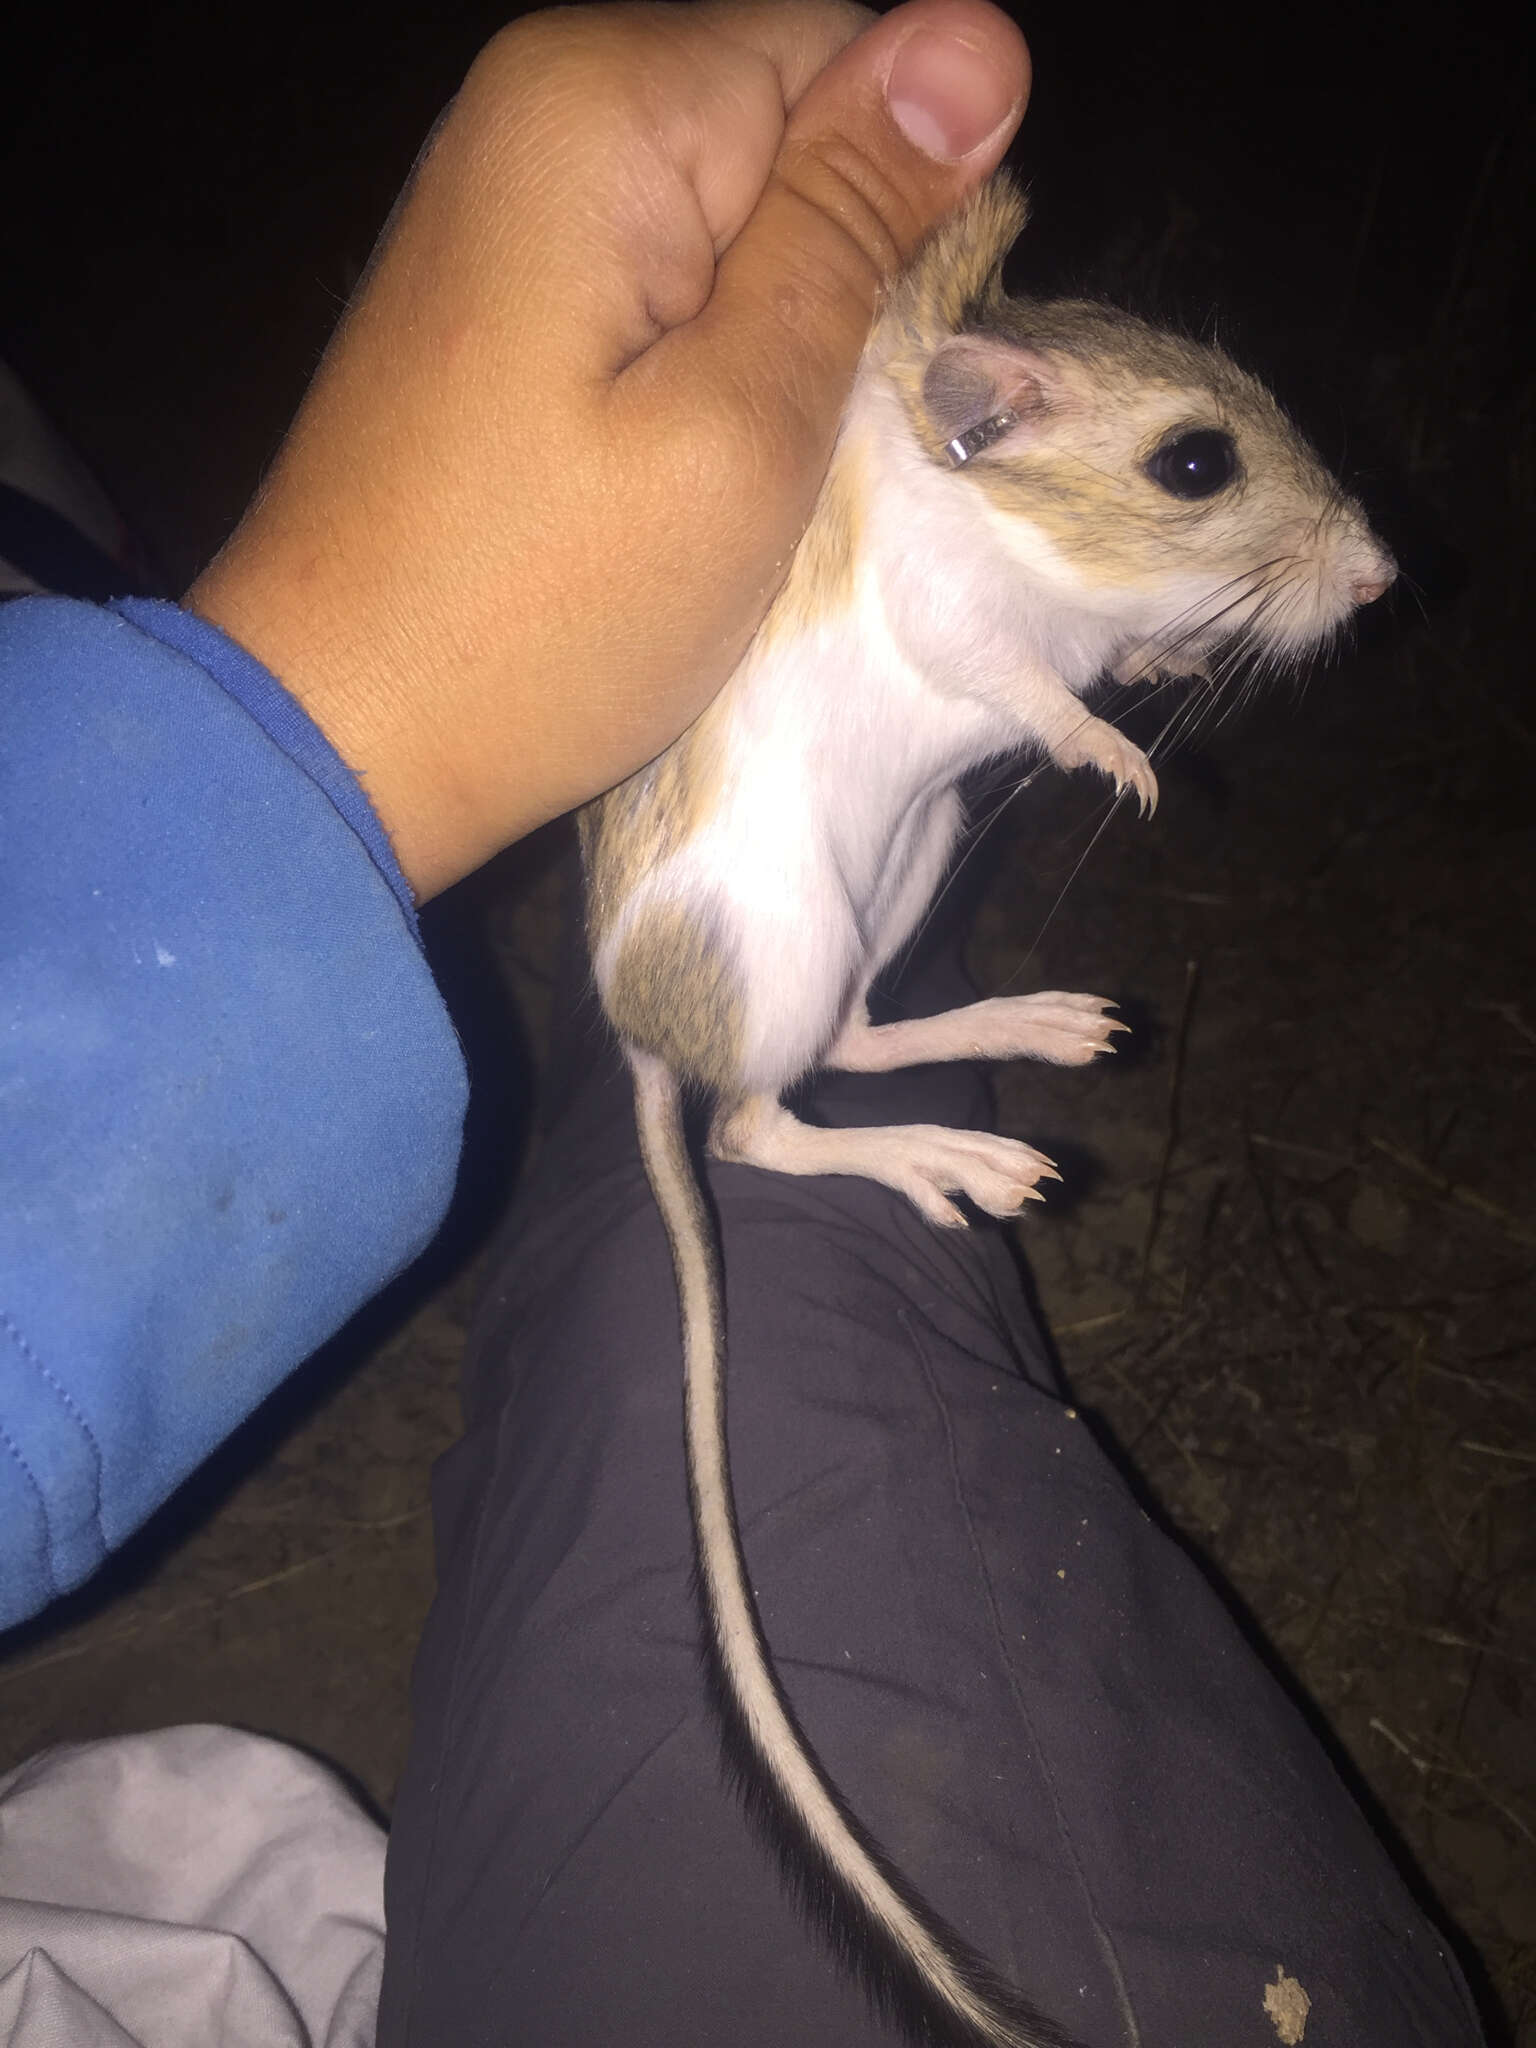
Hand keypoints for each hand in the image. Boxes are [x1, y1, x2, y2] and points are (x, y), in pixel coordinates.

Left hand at [187, 0, 1028, 899]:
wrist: (340, 734)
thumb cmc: (547, 608)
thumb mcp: (746, 422)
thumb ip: (855, 223)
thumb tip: (982, 40)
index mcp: (603, 102)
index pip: (855, 59)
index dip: (902, 211)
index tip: (867, 371)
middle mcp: (535, 106)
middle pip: (786, 131)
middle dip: (832, 276)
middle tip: (787, 447)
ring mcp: (499, 199)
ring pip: (730, 217)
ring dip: (767, 336)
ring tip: (724, 473)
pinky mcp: (492, 291)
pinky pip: (655, 278)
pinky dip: (696, 364)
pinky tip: (668, 470)